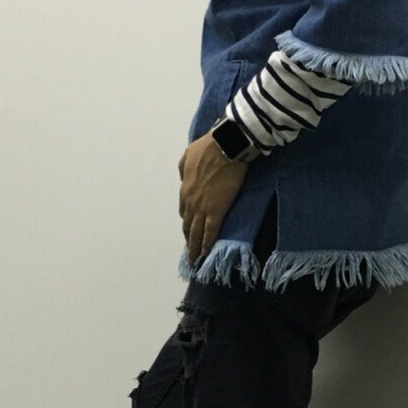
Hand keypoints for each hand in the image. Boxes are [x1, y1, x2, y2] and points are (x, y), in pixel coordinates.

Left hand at [178, 131, 248, 265]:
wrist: (225, 146)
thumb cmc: (209, 146)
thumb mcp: (188, 155)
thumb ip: (184, 168)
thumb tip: (183, 178)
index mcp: (185, 188)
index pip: (184, 210)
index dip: (187, 221)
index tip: (189, 230)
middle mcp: (190, 201)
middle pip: (188, 225)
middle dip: (189, 240)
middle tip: (190, 253)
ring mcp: (202, 208)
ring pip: (196, 233)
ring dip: (195, 248)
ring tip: (195, 260)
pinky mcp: (217, 211)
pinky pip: (210, 232)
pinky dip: (207, 245)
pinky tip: (206, 255)